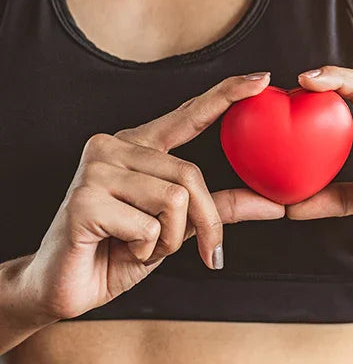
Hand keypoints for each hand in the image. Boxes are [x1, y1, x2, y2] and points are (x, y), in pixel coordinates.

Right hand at [22, 74, 285, 320]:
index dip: (225, 95)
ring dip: (170, 240)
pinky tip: (118, 249)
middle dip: (203, 222)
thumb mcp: (178, 227)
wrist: (66, 287)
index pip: (188, 115)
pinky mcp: (84, 200)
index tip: (261, 77)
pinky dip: (145, 251)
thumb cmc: (120, 251)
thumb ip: (220, 209)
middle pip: (191, 175)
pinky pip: (149, 227)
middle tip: (200, 251)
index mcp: (137, 145)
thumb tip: (276, 205)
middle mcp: (113, 147)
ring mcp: (94, 169)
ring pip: (174, 201)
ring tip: (140, 247)